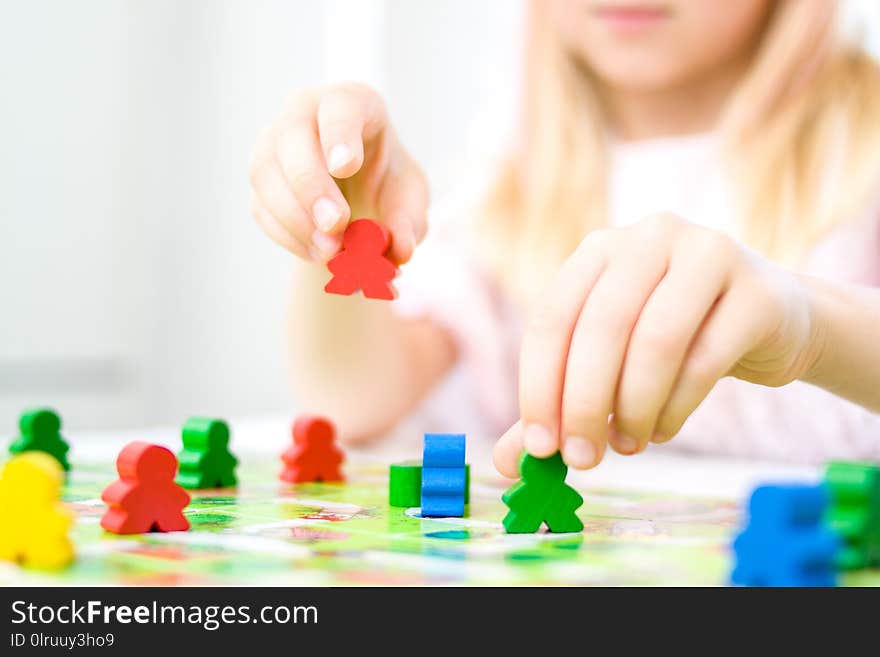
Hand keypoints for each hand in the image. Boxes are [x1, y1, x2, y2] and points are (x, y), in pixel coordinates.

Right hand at [248, 82, 428, 263]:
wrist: (359, 201)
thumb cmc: (387, 185)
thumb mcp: (409, 200)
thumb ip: (408, 222)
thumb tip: (400, 249)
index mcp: (354, 103)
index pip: (340, 104)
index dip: (339, 134)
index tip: (345, 167)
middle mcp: (307, 112)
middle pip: (293, 135)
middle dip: (311, 185)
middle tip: (336, 226)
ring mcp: (275, 143)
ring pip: (266, 172)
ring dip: (296, 217)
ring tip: (330, 251)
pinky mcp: (261, 180)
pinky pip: (261, 206)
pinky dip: (288, 235)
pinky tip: (316, 252)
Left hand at [494, 214, 819, 475]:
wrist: (772, 322)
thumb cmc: (676, 342)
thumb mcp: (610, 363)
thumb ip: (559, 405)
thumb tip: (505, 464)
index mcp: (600, 248)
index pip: (552, 316)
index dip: (539, 385)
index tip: (540, 446)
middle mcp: (650, 237)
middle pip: (601, 327)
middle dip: (585, 404)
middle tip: (582, 459)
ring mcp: (709, 254)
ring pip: (655, 342)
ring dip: (633, 408)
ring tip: (627, 445)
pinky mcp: (756, 291)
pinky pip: (706, 359)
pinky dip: (676, 408)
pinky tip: (663, 429)